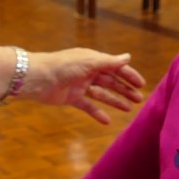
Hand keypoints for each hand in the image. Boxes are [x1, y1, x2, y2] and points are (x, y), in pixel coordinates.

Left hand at [21, 49, 145, 123]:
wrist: (37, 78)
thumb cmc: (63, 65)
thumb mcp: (88, 62)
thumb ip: (109, 62)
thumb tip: (128, 57)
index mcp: (92, 60)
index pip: (115, 67)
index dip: (129, 75)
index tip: (142, 85)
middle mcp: (88, 72)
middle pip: (111, 81)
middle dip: (125, 90)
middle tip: (139, 100)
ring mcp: (80, 85)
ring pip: (102, 94)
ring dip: (115, 101)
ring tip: (128, 110)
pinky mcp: (72, 98)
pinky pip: (88, 106)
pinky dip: (97, 113)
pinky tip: (107, 121)